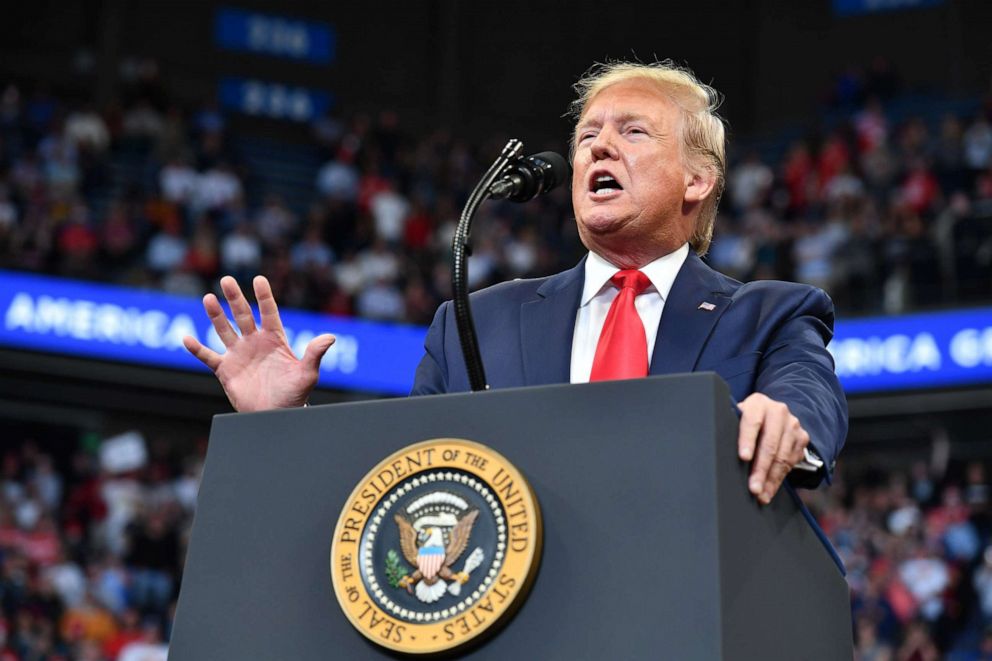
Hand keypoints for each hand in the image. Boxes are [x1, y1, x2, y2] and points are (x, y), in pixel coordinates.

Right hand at [183, 275, 335, 411]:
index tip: (259, 279)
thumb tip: (330, 337)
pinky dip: (196, 349)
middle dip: (234, 298)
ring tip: (208, 298)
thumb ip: (315, 354)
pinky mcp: (226, 369)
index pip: (268, 313)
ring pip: (224, 330)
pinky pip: (208, 357)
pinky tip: (185, 338)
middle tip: (227, 280)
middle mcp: (254, 343)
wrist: (276, 415)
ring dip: (216, 315)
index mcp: (274, 340)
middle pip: (242, 315)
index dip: (264, 297)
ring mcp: (239, 354)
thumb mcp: (307, 374)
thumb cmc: (294, 395)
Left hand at [736, 393, 809, 504]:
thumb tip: (719, 448)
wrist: (772, 413)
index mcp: (758, 403)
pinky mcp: (802, 438)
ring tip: (761, 494)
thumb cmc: (748, 419)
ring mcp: (792, 425)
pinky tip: (771, 489)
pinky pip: (791, 462)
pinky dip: (779, 478)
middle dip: (761, 469)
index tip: (743, 457)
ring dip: (771, 479)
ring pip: (782, 456)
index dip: (747, 440)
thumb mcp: (738, 416)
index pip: (752, 422)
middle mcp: (778, 411)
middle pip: (769, 444)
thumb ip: (732, 427)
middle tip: (754, 487)